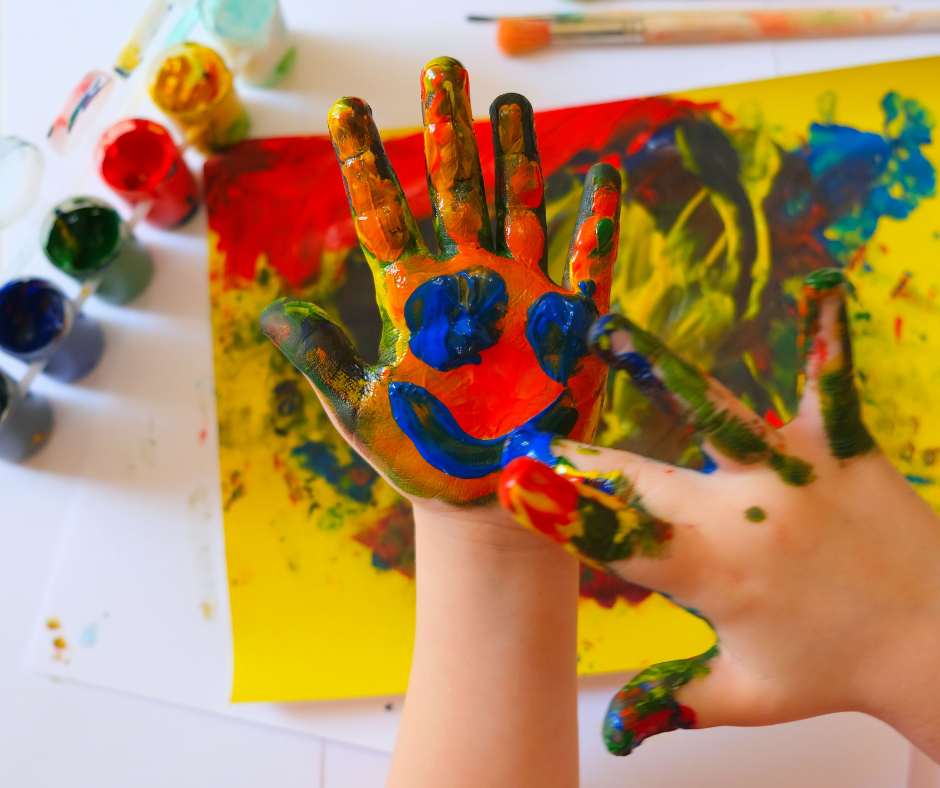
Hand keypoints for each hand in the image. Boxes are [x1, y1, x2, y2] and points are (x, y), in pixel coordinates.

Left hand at [261, 57, 620, 508]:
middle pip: (458, 191)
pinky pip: (588, 268)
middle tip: (443, 70)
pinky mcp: (570, 329)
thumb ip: (323, 359)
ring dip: (519, 158)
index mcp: (413, 299)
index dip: (367, 161)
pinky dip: (596, 225)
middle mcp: (468, 284)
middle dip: (450, 132)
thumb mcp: (361, 410)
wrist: (483, 498)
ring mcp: (522, 299)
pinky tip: (601, 175)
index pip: (386, 214)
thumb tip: (271, 314)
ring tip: (511, 101)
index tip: (347, 108)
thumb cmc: (423, 456)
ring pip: (522, 210)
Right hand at [500, 269, 939, 757]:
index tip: (511, 479)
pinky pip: (830, 384)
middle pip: (640, 477)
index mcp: (715, 577)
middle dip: (577, 455)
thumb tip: (608, 736)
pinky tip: (818, 286)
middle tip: (529, 425)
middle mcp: (747, 520)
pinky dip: (822, 340)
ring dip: (658, 372)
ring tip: (608, 332)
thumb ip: (669, 703)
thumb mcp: (747, 696)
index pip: (617, 539)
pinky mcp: (845, 448)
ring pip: (716, 415)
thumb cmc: (838, 673)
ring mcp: (797, 477)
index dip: (558, 510)